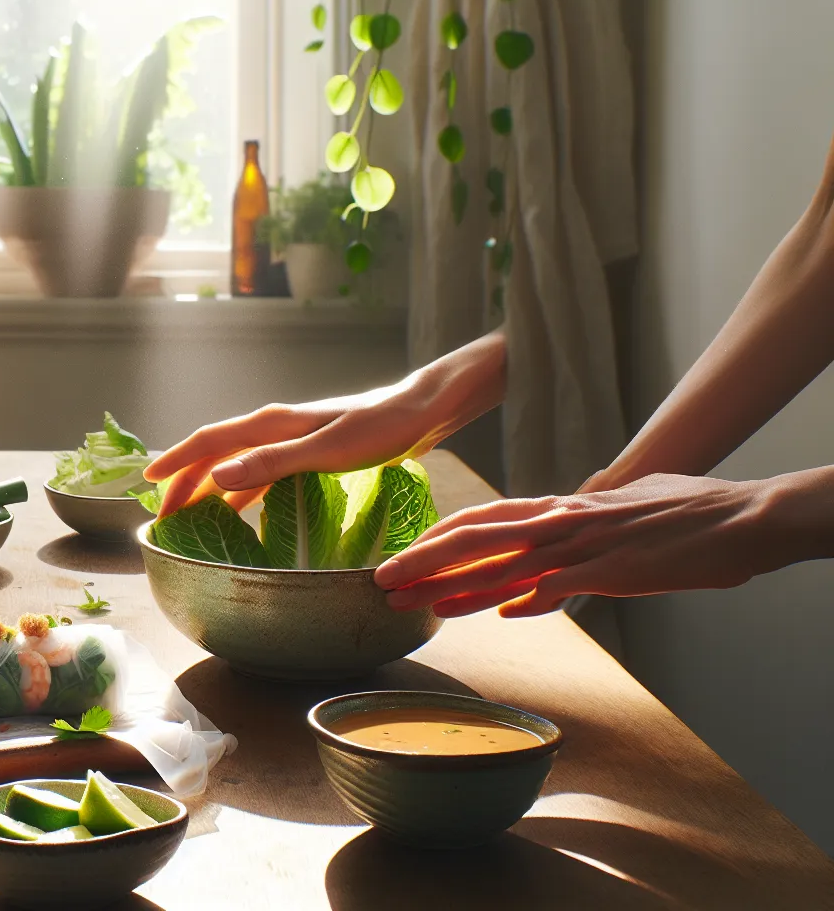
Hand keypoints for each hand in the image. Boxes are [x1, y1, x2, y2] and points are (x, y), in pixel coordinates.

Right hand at [143, 332, 505, 516]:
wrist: (422, 412)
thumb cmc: (381, 428)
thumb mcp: (327, 450)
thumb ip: (272, 463)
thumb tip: (217, 476)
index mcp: (273, 424)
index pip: (209, 442)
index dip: (176, 462)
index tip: (147, 483)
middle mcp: (274, 429)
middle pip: (215, 455)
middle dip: (184, 482)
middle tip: (162, 516)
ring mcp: (290, 440)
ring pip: (235, 466)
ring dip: (208, 487)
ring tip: (187, 515)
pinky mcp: (308, 453)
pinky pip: (259, 475)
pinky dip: (239, 492)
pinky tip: (237, 511)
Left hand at [373, 473, 816, 617]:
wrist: (741, 517)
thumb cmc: (687, 513)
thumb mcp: (623, 506)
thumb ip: (586, 518)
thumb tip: (561, 532)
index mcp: (561, 509)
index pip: (484, 519)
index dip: (439, 538)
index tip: (403, 556)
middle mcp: (562, 522)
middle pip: (475, 539)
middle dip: (423, 561)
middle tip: (380, 580)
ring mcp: (585, 546)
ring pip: (504, 566)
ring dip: (454, 587)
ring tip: (412, 603)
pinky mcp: (614, 570)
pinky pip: (561, 586)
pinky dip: (528, 599)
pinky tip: (500, 614)